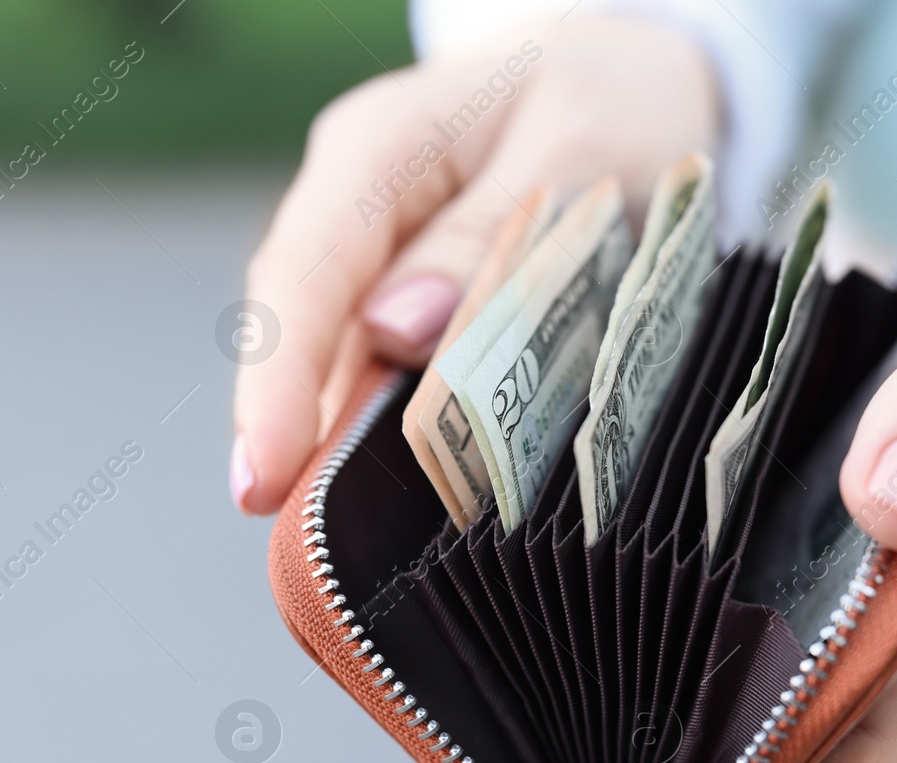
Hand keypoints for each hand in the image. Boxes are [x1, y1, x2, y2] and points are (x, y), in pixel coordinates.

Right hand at [230, 14, 716, 512]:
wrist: (631, 76)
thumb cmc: (609, 97)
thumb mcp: (576, 144)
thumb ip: (488, 235)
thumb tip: (395, 332)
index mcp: (380, 148)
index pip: (306, 270)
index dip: (278, 379)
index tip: (264, 474)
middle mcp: (359, 207)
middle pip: (307, 331)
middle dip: (297, 438)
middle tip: (306, 550)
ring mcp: (383, 258)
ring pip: (344, 363)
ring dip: (345, 449)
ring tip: (350, 551)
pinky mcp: (418, 300)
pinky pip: (393, 371)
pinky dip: (398, 433)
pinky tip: (407, 499)